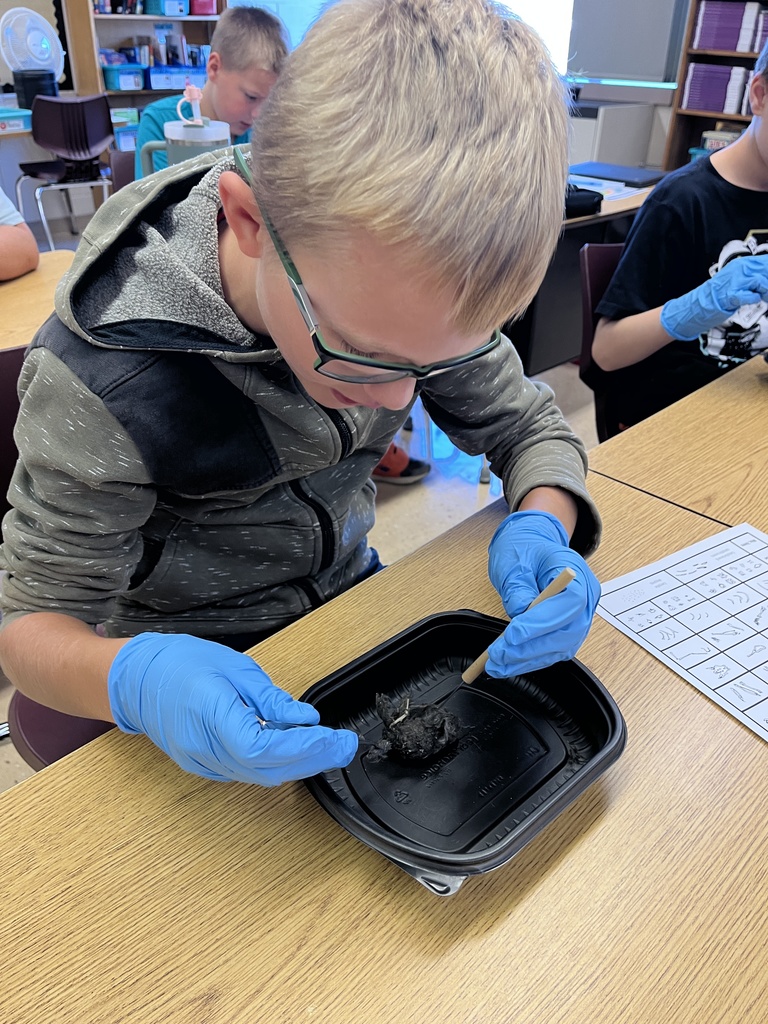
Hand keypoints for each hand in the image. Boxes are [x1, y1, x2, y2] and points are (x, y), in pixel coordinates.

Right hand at [107, 633, 357, 784]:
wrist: (135, 678)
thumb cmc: (179, 664)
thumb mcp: (233, 668)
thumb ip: (270, 699)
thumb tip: (305, 719)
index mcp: (211, 718)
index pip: (265, 749)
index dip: (305, 749)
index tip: (334, 738)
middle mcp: (205, 749)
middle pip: (268, 769)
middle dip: (313, 759)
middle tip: (344, 745)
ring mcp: (202, 762)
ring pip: (260, 775)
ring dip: (298, 764)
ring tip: (329, 747)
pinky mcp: (205, 764)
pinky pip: (247, 771)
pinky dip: (276, 763)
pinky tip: (296, 749)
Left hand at [485, 510, 599, 675]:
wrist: (534, 545)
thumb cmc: (527, 548)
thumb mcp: (515, 561)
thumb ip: (518, 588)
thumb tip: (519, 615)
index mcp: (578, 574)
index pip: (569, 603)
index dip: (542, 623)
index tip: (513, 634)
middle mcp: (586, 599)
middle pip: (566, 632)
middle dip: (529, 648)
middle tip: (498, 654)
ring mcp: (579, 617)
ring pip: (559, 648)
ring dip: (527, 660)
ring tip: (497, 664)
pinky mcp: (567, 630)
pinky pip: (553, 650)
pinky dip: (529, 660)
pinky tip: (508, 664)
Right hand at [660, 256, 767, 340]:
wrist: (699, 304)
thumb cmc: (718, 294)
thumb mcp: (738, 279)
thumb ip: (753, 275)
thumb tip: (766, 275)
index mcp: (741, 264)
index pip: (765, 261)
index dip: (767, 269)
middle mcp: (738, 269)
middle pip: (765, 269)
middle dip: (767, 280)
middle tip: (766, 290)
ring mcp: (734, 281)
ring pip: (760, 281)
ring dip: (765, 291)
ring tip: (764, 297)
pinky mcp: (731, 295)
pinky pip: (750, 295)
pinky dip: (754, 298)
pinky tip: (753, 299)